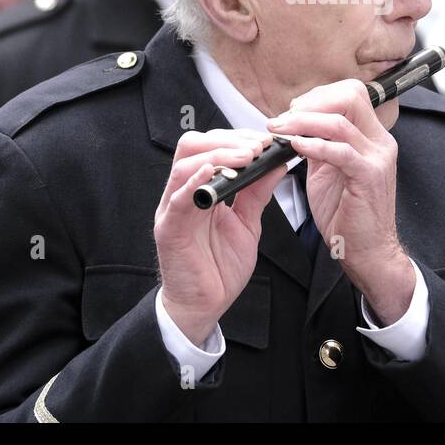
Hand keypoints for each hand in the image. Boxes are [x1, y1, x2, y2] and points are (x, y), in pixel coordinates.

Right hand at [154, 128, 284, 343]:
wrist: (205, 306)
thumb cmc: (220, 267)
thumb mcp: (247, 223)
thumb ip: (257, 193)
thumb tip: (276, 163)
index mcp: (200, 189)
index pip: (211, 146)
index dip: (238, 138)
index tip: (266, 140)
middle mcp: (183, 193)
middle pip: (193, 146)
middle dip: (228, 140)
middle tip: (258, 146)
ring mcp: (172, 209)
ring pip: (184, 164)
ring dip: (218, 155)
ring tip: (246, 158)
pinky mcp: (168, 229)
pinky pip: (177, 198)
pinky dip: (194, 182)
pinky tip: (212, 173)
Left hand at [267, 80, 414, 325]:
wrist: (367, 251)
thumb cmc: (346, 215)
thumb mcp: (328, 171)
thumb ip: (318, 145)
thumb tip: (296, 126)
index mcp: (372, 137)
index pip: (350, 93)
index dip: (318, 96)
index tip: (291, 110)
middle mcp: (380, 142)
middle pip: (350, 95)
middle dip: (311, 102)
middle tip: (283, 118)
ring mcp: (378, 157)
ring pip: (340, 121)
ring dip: (303, 122)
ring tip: (279, 130)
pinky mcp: (369, 176)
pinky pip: (341, 151)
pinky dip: (314, 145)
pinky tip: (295, 147)